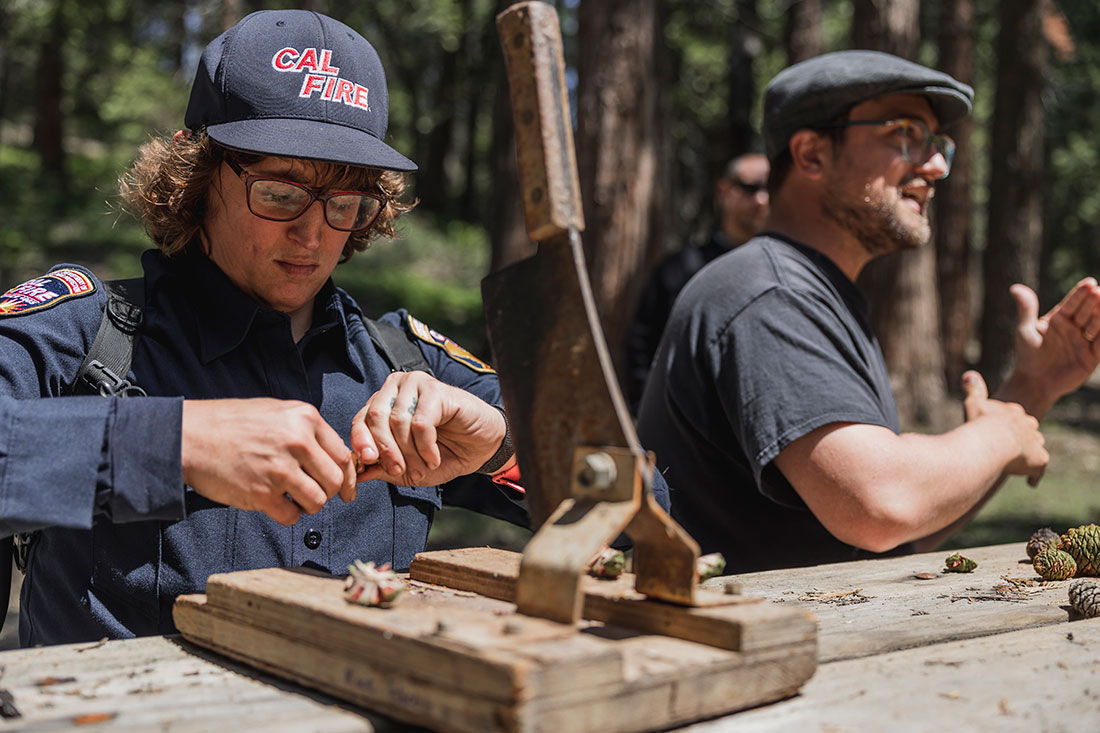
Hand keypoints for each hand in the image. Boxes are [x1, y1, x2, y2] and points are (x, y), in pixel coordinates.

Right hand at [181, 399, 357, 524]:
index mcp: (305, 418)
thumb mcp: (276, 411)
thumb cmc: (230, 423)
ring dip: (307, 505)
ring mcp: (280, 469)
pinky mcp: (262, 494)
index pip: (342, 455)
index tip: (346, 489)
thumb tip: (334, 458)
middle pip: (335, 481)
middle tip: (314, 494)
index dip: (347, 476)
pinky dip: (287, 515)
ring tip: (292, 497)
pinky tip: (275, 504)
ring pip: (318, 502)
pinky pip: (292, 516)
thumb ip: (306, 430)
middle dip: (329, 492)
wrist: (189, 437)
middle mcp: (297, 441)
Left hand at [350, 371, 505, 486]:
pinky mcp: (436, 390)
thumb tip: (357, 474)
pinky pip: (420, 423)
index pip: (361, 420)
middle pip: (376, 418)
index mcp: (384, 402)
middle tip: (402, 472)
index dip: (362, 443)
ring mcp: (416, 384)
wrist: (482, 447)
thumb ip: (383, 469)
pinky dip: (426, 447)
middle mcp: (396, 388)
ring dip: (410, 453)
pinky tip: (434, 457)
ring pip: (398, 422)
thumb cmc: (444, 454)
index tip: (370, 463)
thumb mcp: (408, 468)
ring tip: (424, 467)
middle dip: (387, 451)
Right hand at [963, 371, 1047, 486]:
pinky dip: (1034, 476)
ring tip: (1020, 464)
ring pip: (1036, 449)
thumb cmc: (980, 424)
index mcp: (1014, 412)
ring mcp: (1035, 443)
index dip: (1009, 424)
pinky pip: (1039, 471)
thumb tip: (970, 374)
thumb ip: (974, 390)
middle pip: (1030, 431)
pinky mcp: (1039, 461)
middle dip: (1024, 438)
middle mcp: (1029, 426)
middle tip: (1014, 447)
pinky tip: (1031, 483)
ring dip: (1029, 456)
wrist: (992, 443)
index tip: (1002, 429)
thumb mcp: (974, 403)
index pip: (1016, 416)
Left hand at [1005, 278, 1099, 413]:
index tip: (1089, 283)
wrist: (1033, 382)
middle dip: (1095, 302)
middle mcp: (1074, 328)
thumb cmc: (1027, 355)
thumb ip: (1026, 310)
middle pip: (1087, 312)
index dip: (1080, 294)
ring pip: (1097, 326)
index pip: (1072, 303)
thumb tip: (1015, 288)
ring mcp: (1084, 342)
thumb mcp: (1024, 330)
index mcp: (1059, 319)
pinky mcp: (1092, 357)